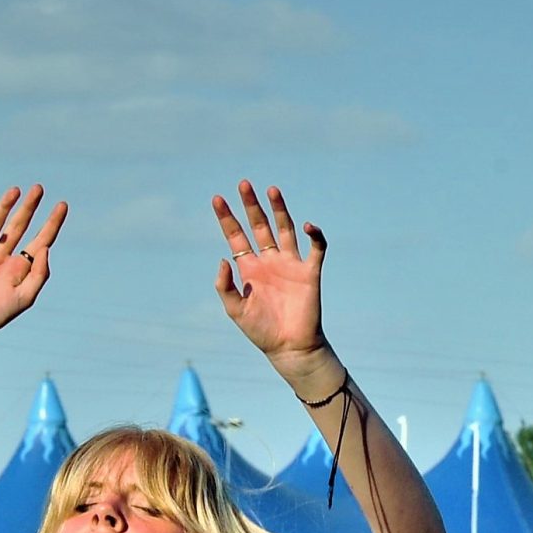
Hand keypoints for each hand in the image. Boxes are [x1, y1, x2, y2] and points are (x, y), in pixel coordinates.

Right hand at [0, 186, 64, 343]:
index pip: (40, 240)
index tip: (62, 205)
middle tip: (39, 188)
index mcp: (20, 268)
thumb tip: (46, 246)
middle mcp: (3, 257)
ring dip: (5, 206)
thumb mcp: (25, 297)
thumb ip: (39, 273)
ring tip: (16, 191)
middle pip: (20, 226)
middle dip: (30, 207)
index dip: (52, 223)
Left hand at [211, 182, 332, 377]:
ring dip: (279, 209)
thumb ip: (225, 286)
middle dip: (251, 205)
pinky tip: (308, 226)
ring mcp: (290, 264)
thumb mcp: (235, 310)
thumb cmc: (261, 331)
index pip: (236, 236)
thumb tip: (223, 259)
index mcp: (249, 268)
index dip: (227, 218)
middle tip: (243, 184)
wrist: (290, 348)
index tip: (217, 199)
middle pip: (259, 225)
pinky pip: (315, 249)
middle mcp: (269, 261)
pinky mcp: (310, 272)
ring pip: (285, 229)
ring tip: (271, 190)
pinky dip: (315, 236)